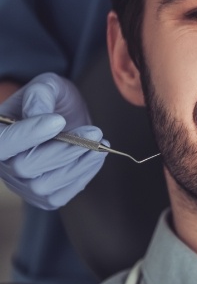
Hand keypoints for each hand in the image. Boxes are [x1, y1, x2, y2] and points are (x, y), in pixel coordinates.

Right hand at [0, 72, 105, 208]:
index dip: (29, 134)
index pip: (3, 144)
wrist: (63, 119)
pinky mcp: (43, 198)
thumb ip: (40, 95)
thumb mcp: (46, 86)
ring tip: (100, 142)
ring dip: (78, 164)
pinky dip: (82, 176)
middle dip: (64, 149)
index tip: (59, 121)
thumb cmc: (51, 101)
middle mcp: (3, 165)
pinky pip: (61, 195)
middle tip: (94, 131)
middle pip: (26, 167)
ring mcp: (22, 185)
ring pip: (46, 186)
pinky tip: (95, 156)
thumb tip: (39, 114)